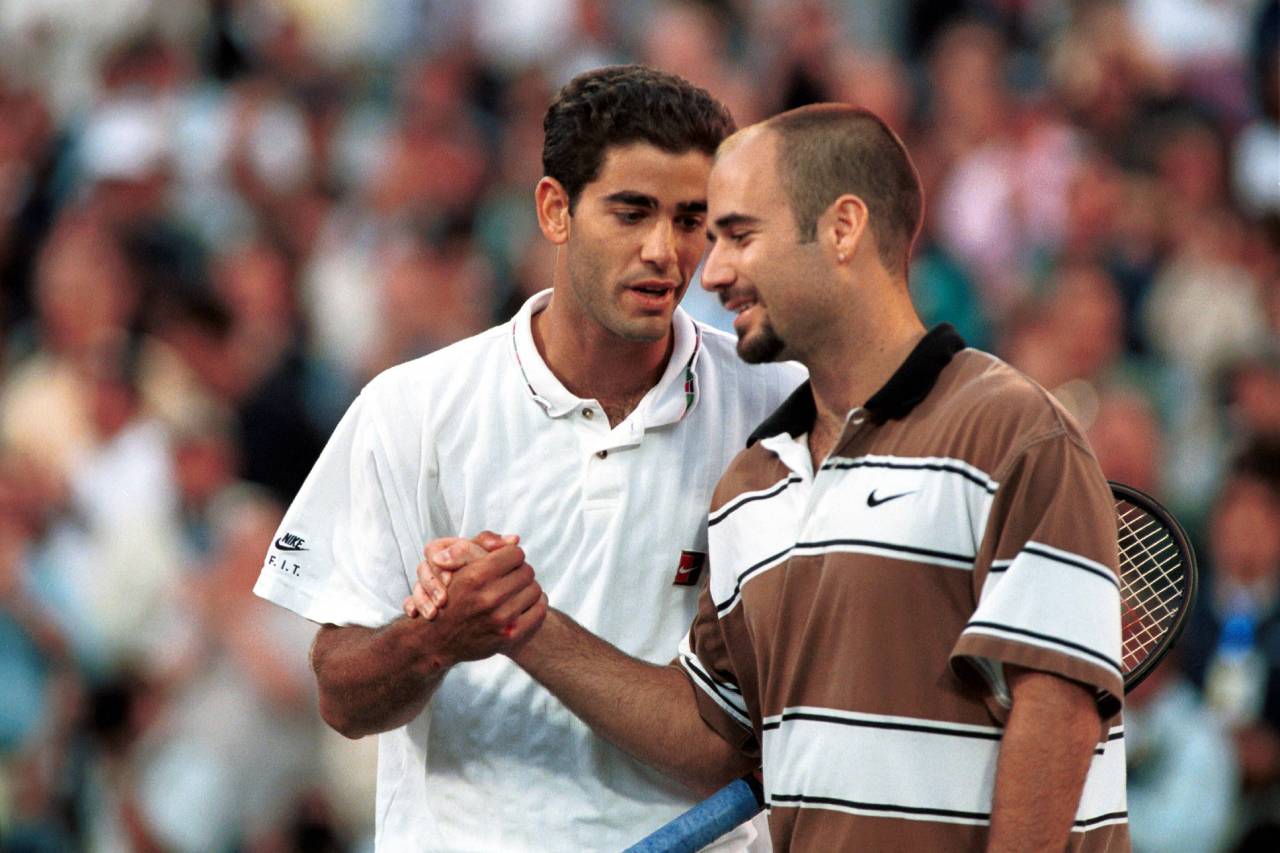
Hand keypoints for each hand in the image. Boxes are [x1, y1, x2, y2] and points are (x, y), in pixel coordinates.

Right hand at [405, 542, 545, 668]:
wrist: (439, 639)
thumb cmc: (451, 597)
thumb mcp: (457, 566)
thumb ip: (482, 545)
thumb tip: (516, 539)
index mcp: (475, 577)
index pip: (516, 553)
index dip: (510, 555)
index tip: (505, 562)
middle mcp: (489, 599)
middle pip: (527, 571)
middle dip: (519, 571)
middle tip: (510, 578)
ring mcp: (501, 620)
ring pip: (535, 590)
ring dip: (527, 588)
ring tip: (515, 591)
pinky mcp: (511, 637)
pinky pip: (540, 611)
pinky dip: (535, 605)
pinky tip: (523, 605)